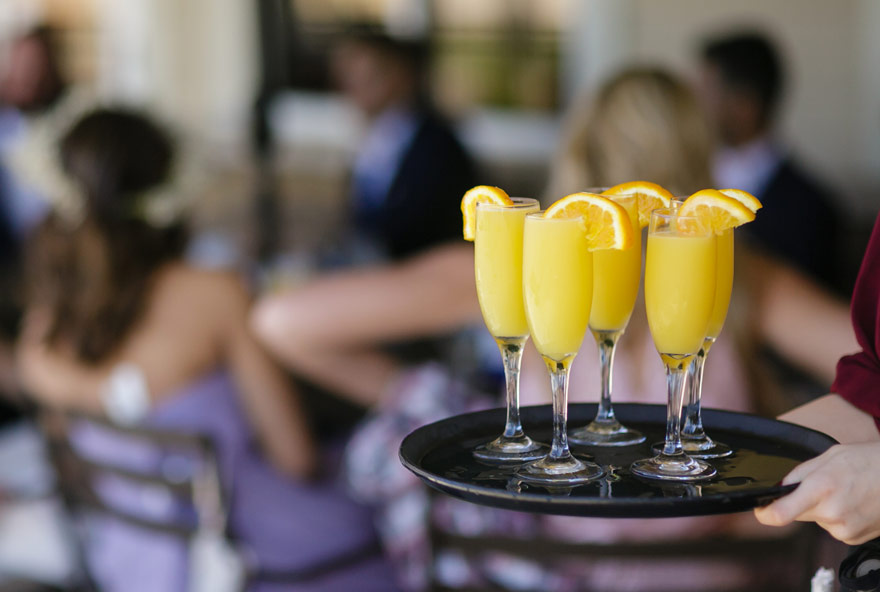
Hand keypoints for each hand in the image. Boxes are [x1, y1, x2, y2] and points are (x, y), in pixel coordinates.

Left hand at [755, 443, 879, 543]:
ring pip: (817, 520)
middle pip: (797, 513)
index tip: (760, 509)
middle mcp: (831, 512)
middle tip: (825, 486)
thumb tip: (778, 488)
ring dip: (823, 509)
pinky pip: (834, 527)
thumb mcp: (828, 457)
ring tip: (846, 492)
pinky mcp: (853, 539)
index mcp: (820, 488)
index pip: (780, 513)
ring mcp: (843, 529)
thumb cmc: (868, 462)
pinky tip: (854, 504)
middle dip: (802, 501)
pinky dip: (838, 517)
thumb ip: (799, 474)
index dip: (764, 513)